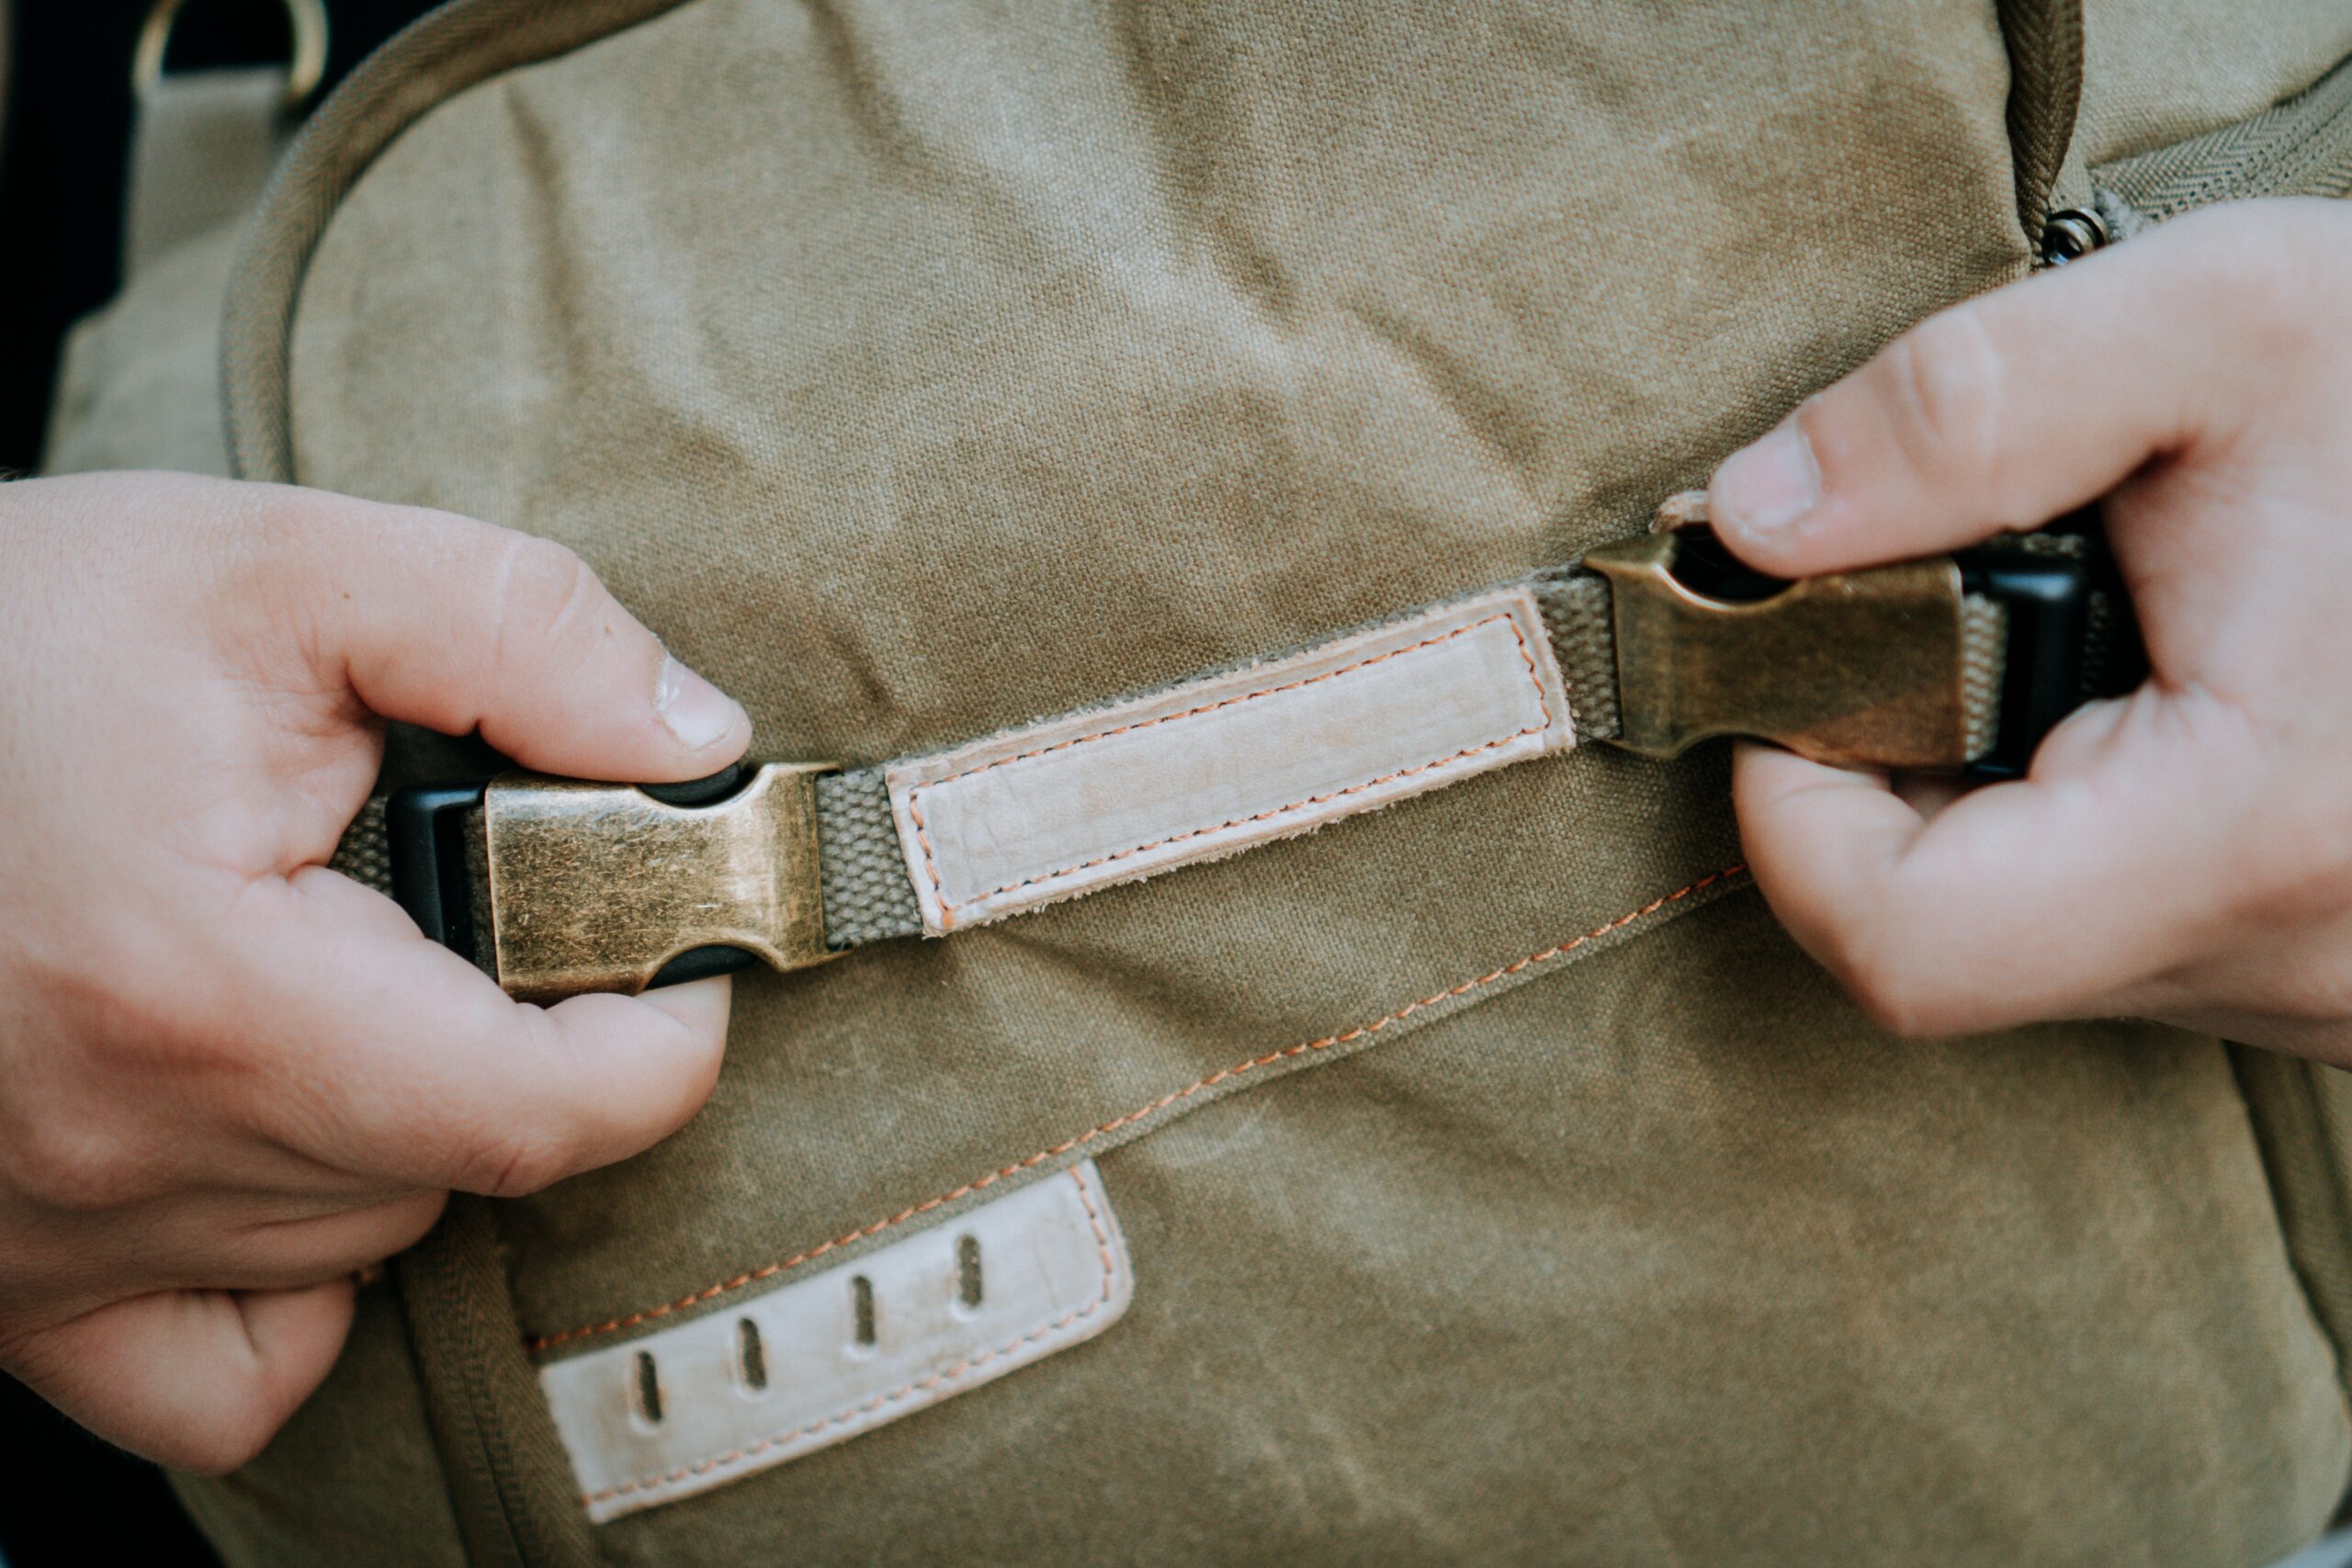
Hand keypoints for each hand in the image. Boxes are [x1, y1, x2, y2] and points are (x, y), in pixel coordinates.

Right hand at [0, 472, 751, 1469]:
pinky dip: (298, 1283)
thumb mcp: (274, 572)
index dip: (665, 1031)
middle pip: (465, 1161)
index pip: (547, 1112)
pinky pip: (223, 1375)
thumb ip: (518, 638)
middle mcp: (128, 1158)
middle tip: (489, 902)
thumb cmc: (1, 642)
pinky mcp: (7, 1284)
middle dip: (530, 1031)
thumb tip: (696, 744)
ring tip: (348, 969)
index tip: (677, 945)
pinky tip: (293, 1149)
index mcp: (213, 997)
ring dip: (414, 1114)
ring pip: (367, 1239)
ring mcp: (55, 1244)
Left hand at [1705, 197, 2351, 1060]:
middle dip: (1890, 779)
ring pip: (2043, 944)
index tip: (1804, 669)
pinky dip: (2092, 825)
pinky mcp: (2345, 979)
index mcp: (2257, 832)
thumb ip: (1965, 409)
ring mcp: (2332, 994)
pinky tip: (2159, 698)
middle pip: (1954, 944)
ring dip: (1994, 801)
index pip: (1903, 946)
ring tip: (2084, 637)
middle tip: (1943, 618)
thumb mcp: (2227, 326)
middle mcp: (2298, 960)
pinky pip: (2139, 934)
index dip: (1788, 816)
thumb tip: (1754, 521)